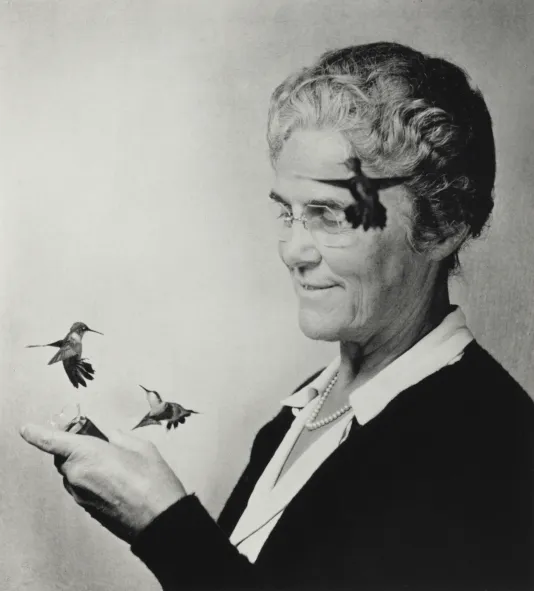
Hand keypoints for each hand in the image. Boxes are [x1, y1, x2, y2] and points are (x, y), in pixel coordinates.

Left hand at [20, 424, 186, 543]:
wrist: (159, 519)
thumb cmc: (153, 481)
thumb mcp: (142, 447)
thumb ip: (121, 438)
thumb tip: (112, 437)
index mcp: (87, 454)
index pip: (51, 441)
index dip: (36, 433)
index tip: (26, 429)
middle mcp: (77, 476)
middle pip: (64, 457)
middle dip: (74, 447)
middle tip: (96, 441)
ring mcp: (80, 495)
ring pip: (73, 474)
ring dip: (84, 465)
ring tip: (113, 464)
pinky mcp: (87, 509)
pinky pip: (81, 488)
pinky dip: (91, 480)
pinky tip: (115, 480)